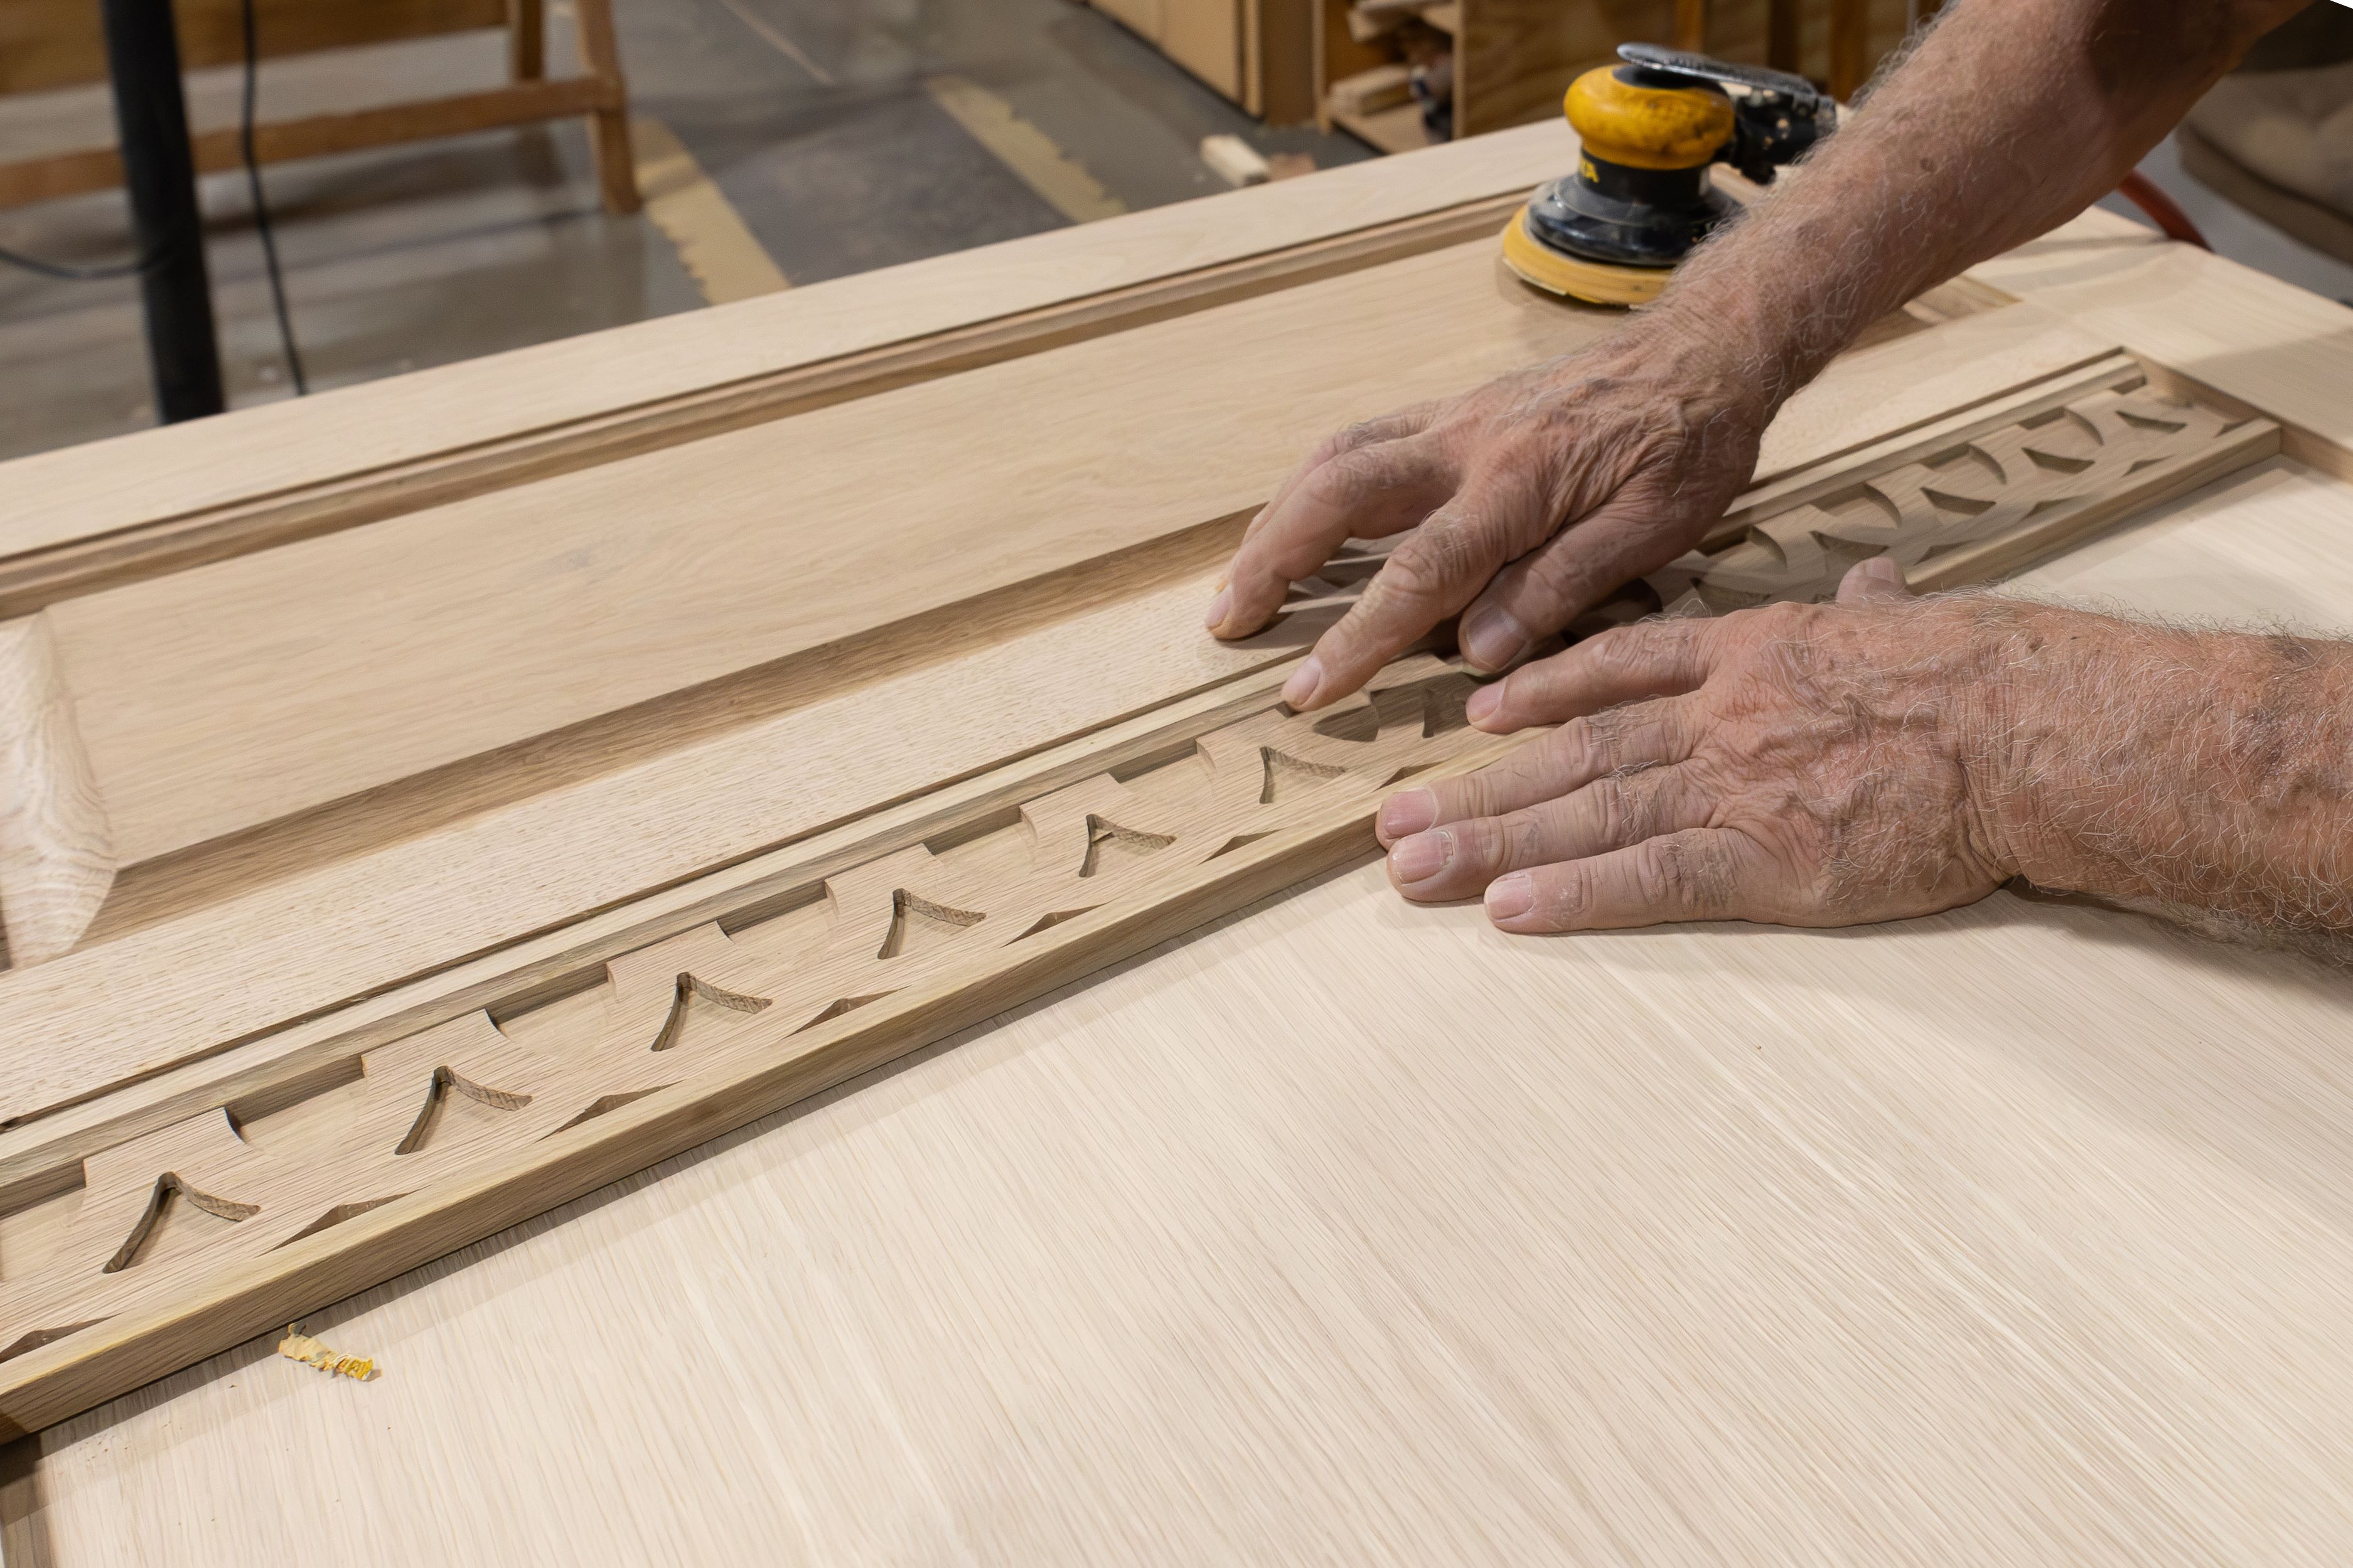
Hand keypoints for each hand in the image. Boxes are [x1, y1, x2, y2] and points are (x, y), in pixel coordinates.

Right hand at [1205, 321, 1771, 710]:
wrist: (1704, 348)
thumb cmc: (1687, 443)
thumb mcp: (1652, 529)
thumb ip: (1560, 587)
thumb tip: (1475, 653)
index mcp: (1518, 484)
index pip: (1416, 572)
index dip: (1355, 637)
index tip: (1305, 691)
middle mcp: (1466, 443)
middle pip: (1336, 494)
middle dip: (1271, 562)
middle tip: (1226, 624)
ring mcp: (1452, 419)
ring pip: (1335, 460)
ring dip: (1276, 522)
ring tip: (1241, 582)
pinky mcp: (1453, 410)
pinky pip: (1361, 442)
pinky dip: (1312, 487)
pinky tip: (1296, 522)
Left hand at [1375, 561, 2020, 931]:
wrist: (2027, 725)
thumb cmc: (1984, 671)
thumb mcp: (1910, 618)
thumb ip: (1872, 607)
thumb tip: (1877, 583)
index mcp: (1746, 656)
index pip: (1619, 672)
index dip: (1538, 693)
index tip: (1479, 716)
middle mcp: (1716, 717)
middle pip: (1572, 755)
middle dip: (1476, 793)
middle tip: (1388, 826)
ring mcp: (1734, 787)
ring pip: (1587, 815)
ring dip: (1492, 845)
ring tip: (1409, 871)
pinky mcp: (1769, 860)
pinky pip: (1651, 877)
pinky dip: (1575, 894)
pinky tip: (1506, 911)